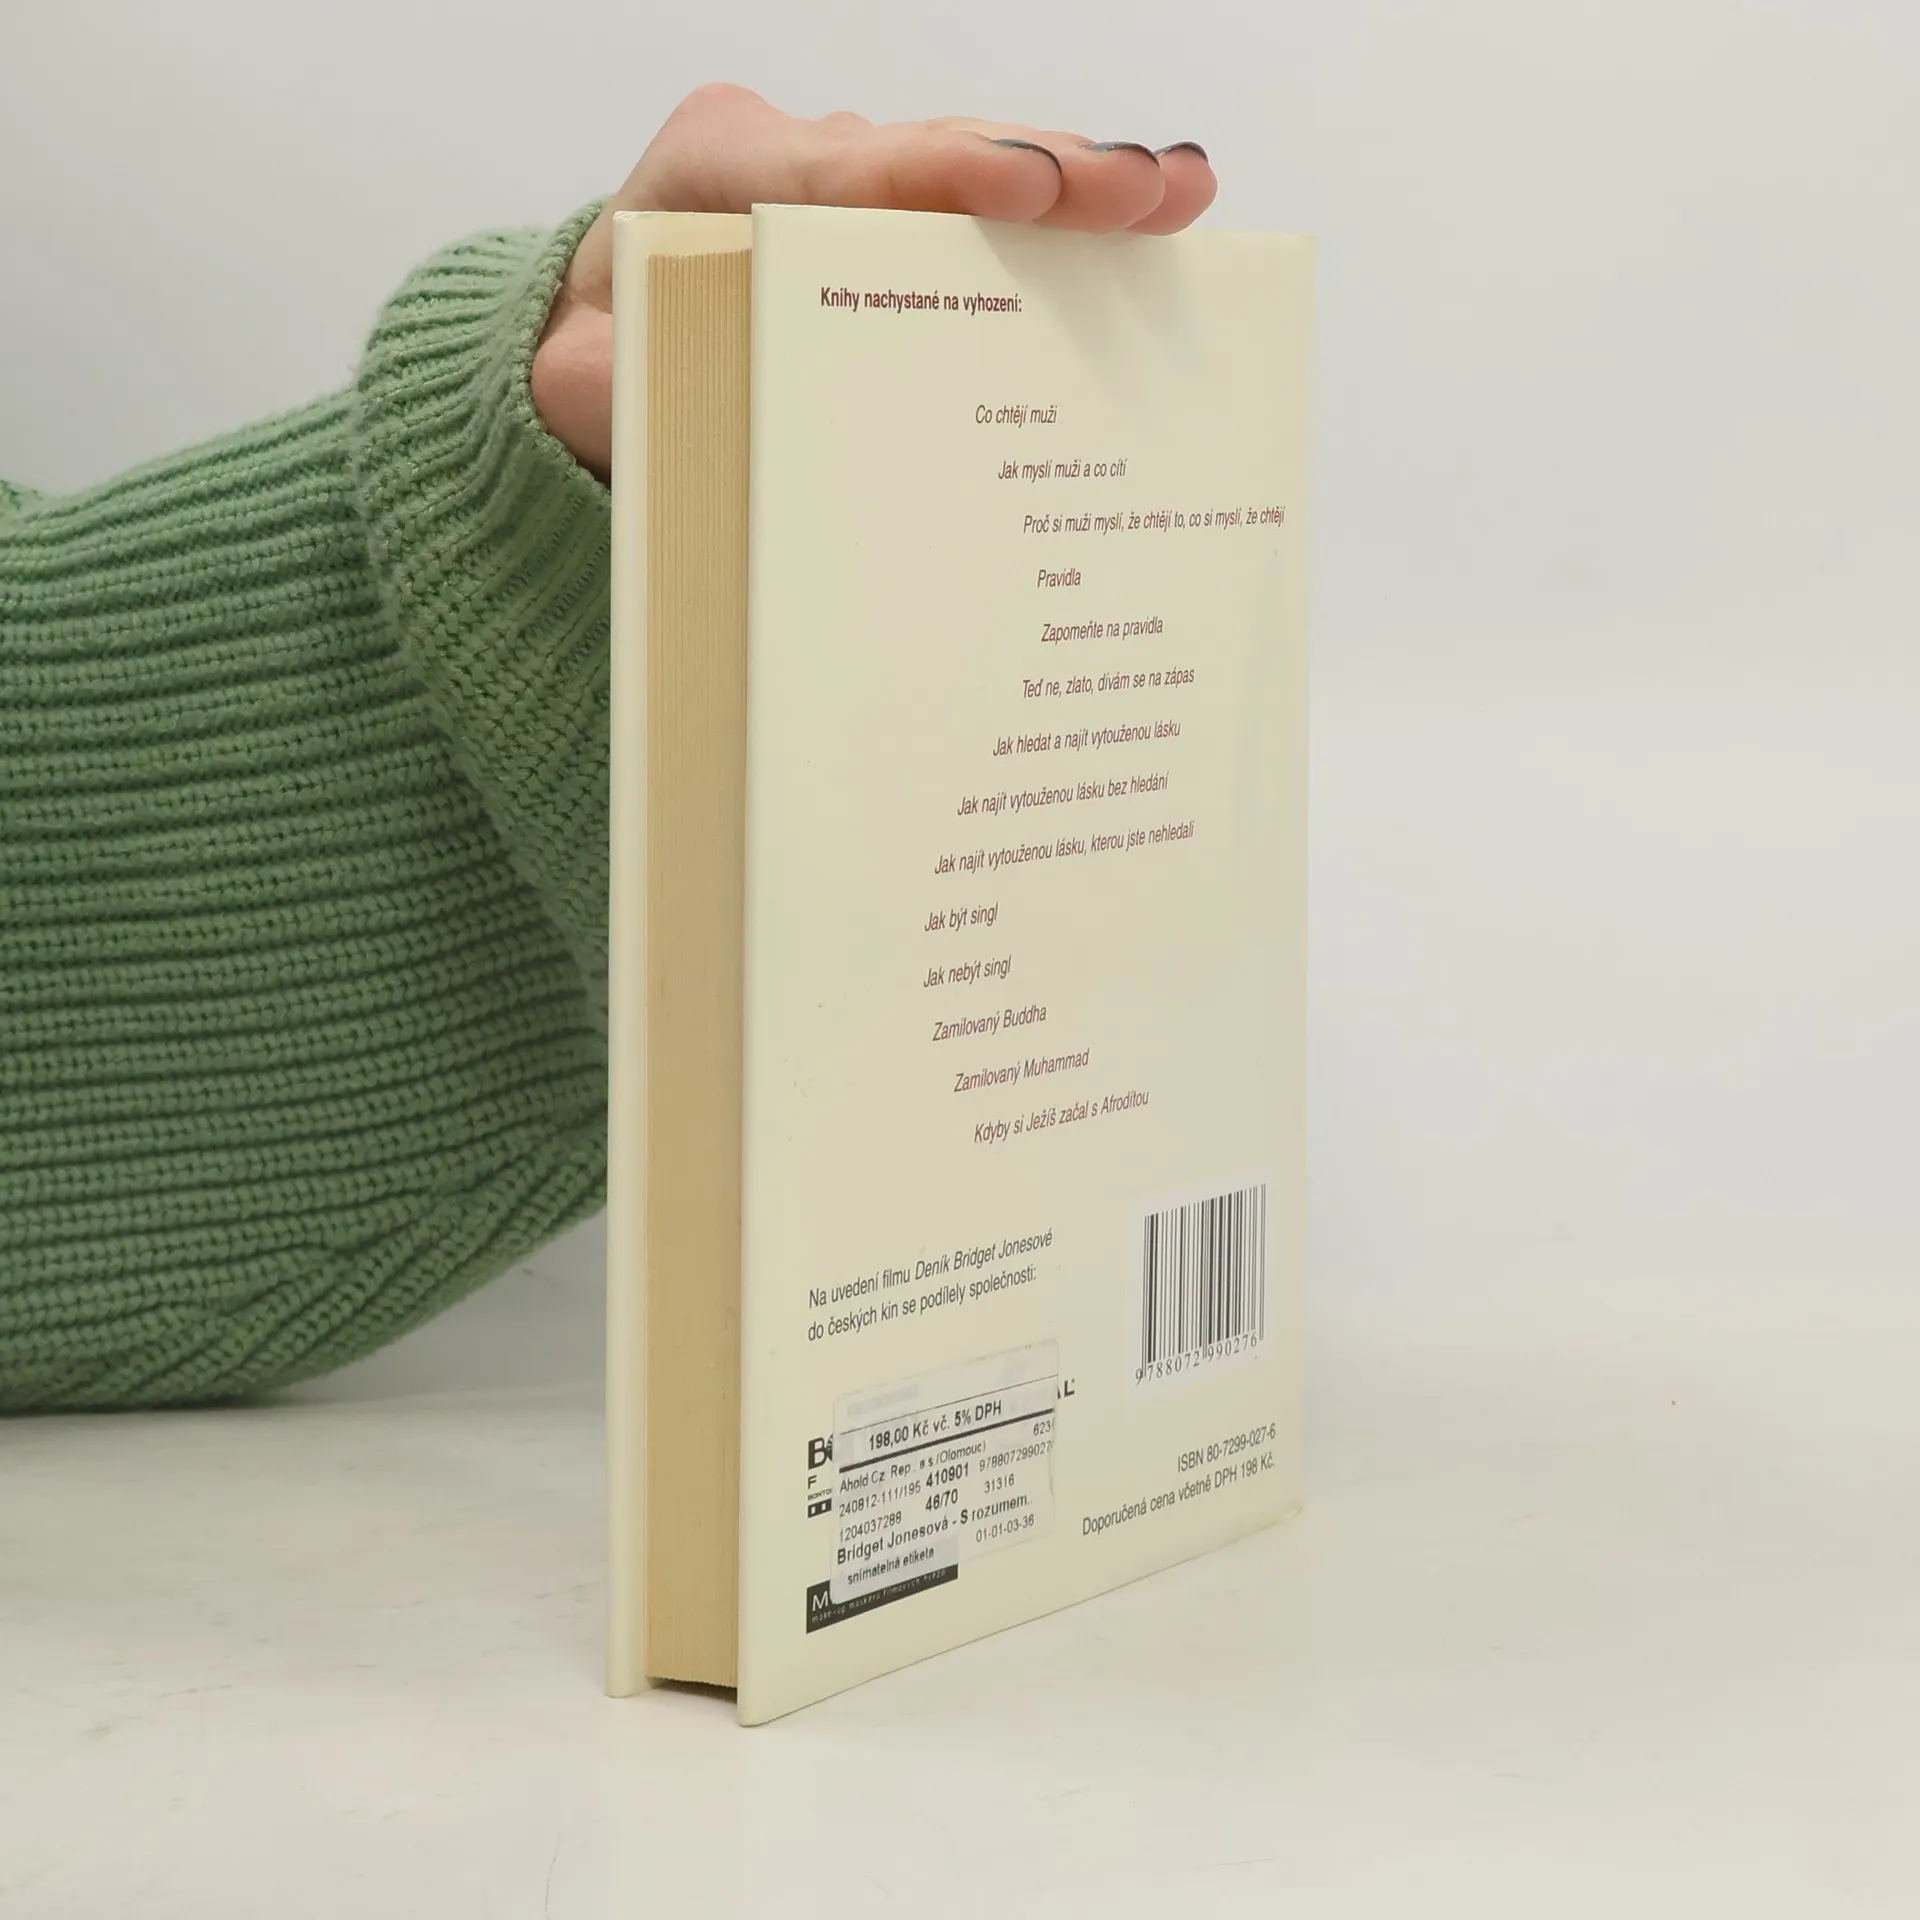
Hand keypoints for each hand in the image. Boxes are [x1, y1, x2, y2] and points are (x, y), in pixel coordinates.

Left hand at [531, 84, 1217, 477]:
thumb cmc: (610, 372)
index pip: (832, 171)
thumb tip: (690, 408)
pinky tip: (1154, 223)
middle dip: (1046, 168)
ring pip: (977, 167)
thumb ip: (626, 384)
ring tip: (1178, 194)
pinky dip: (1070, 221)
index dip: (934, 176)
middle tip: (1142, 189)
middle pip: (933, 152)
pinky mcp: (897, 220)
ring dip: (1082, 182)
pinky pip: (990, 210)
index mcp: (714, 182)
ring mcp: (856, 182)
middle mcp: (796, 163)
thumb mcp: (593, 385)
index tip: (1019, 188)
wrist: (597, 355)